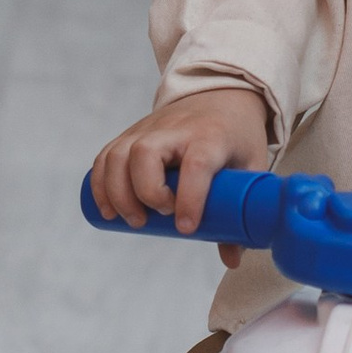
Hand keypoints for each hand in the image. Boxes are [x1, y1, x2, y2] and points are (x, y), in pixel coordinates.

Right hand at [87, 83, 273, 250]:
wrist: (219, 93)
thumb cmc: (236, 135)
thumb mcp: (251, 166)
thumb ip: (242, 212)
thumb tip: (231, 259)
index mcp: (211, 136)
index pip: (196, 164)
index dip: (189, 198)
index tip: (186, 228)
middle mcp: (175, 129)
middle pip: (145, 154)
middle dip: (144, 193)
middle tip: (153, 220)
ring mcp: (148, 129)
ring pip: (118, 155)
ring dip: (116, 193)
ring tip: (132, 221)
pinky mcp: (131, 134)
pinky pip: (106, 157)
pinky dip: (101, 184)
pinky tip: (108, 210)